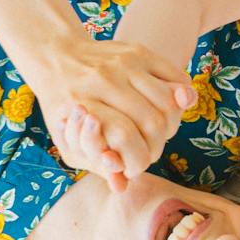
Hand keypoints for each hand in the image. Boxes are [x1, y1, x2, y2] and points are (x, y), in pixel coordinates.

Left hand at [29, 34, 196, 191]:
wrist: (57, 58)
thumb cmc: (63, 107)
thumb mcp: (67, 142)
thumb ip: (96, 164)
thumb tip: (121, 187)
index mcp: (86, 105)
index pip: (127, 140)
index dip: (137, 163)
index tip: (131, 166)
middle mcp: (106, 80)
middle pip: (154, 124)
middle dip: (157, 146)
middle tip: (147, 151)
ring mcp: (125, 63)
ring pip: (169, 103)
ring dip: (170, 125)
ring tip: (158, 132)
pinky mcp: (141, 52)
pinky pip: (177, 79)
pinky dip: (181, 98)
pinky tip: (170, 109)